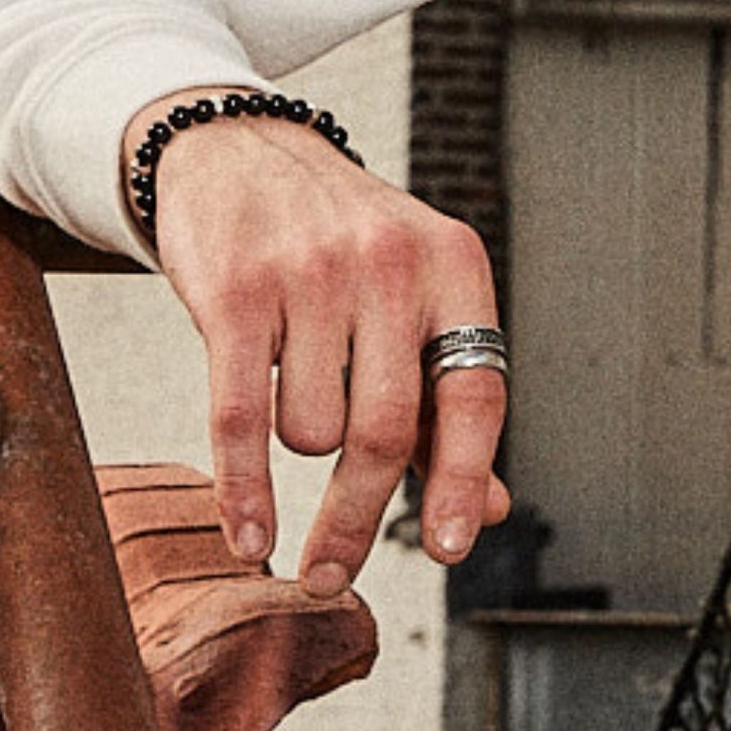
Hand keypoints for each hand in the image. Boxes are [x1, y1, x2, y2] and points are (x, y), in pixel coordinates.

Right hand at [126, 87, 511, 595]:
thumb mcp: (416, 296)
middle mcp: (391, 263)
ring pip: (310, 430)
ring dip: (298, 447)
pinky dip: (243, 492)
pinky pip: (239, 419)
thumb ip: (448, 402)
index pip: (477, 390)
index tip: (455, 549)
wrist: (243, 154)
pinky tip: (250, 535)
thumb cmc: (343, 247)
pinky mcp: (235, 290)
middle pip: (387, 430)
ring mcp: (312, 273)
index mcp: (454, 265)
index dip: (469, 478)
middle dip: (359, 518)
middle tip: (332, 575)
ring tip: (291, 392)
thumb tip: (495, 508)